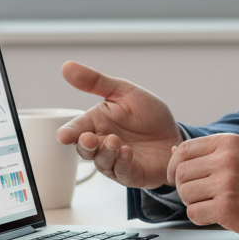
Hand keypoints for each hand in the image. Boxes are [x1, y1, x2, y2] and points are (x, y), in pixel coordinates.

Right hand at [56, 61, 182, 189]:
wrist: (174, 133)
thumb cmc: (147, 114)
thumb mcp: (124, 92)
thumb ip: (96, 82)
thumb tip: (66, 66)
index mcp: (97, 123)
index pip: (75, 129)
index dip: (68, 133)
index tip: (63, 135)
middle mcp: (101, 143)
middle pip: (84, 149)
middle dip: (85, 144)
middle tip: (89, 138)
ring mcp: (114, 160)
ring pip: (101, 161)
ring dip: (105, 152)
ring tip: (114, 140)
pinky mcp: (130, 173)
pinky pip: (121, 171)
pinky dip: (122, 162)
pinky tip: (127, 152)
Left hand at [169, 133, 238, 239]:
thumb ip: (208, 152)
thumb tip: (174, 150)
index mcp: (228, 143)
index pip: (184, 149)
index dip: (174, 165)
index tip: (176, 176)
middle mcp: (226, 160)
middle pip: (182, 173)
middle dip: (184, 187)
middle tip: (197, 194)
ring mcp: (226, 184)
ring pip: (185, 193)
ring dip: (193, 202)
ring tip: (210, 203)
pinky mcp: (226, 208)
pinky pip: (193, 212)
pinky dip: (200, 217)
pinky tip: (215, 214)